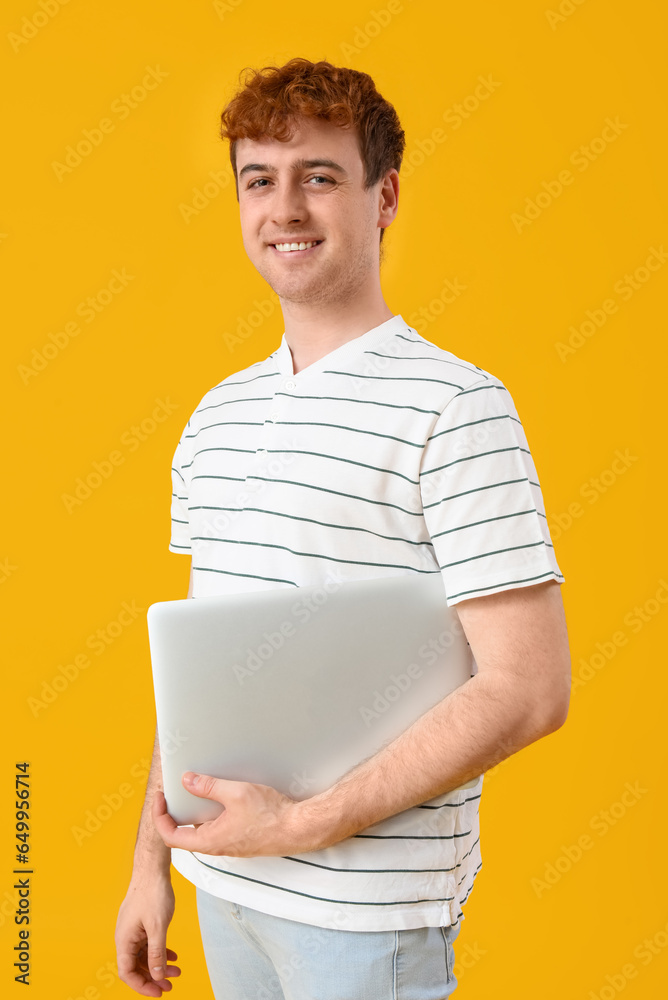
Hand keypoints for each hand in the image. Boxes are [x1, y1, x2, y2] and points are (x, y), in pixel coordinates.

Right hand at [115, 874, 180, 996]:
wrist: (152, 869)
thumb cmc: (152, 893)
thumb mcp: (158, 927)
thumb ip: (157, 953)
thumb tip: (156, 975)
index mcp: (124, 940)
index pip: (127, 973)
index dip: (142, 986)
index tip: (158, 992)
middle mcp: (125, 937)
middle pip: (136, 966)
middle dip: (153, 978)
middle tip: (169, 986)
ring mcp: (133, 930)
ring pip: (144, 956)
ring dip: (159, 965)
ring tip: (176, 971)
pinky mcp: (141, 923)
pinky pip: (148, 944)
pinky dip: (160, 951)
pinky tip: (173, 956)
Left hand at [152, 773, 316, 856]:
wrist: (297, 828)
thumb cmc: (269, 816)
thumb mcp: (235, 794)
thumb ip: (209, 787)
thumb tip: (187, 780)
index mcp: (208, 841)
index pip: (170, 836)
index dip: (160, 816)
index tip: (161, 798)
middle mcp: (216, 846)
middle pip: (184, 833)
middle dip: (176, 810)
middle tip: (175, 790)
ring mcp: (228, 844)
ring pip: (201, 830)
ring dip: (195, 811)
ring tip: (196, 788)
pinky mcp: (240, 839)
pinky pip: (217, 828)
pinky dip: (211, 813)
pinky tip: (220, 797)